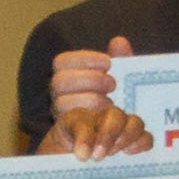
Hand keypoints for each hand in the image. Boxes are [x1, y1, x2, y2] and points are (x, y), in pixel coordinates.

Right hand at [42, 40, 151, 160]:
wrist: (113, 137)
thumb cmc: (116, 100)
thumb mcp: (120, 78)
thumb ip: (120, 60)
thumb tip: (119, 42)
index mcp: (67, 77)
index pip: (62, 62)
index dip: (83, 59)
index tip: (108, 63)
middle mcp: (59, 95)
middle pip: (59, 81)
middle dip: (89, 80)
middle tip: (113, 85)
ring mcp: (61, 114)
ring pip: (62, 104)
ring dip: (90, 101)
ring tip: (111, 103)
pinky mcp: (67, 134)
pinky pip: (72, 127)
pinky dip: (92, 123)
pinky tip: (108, 119)